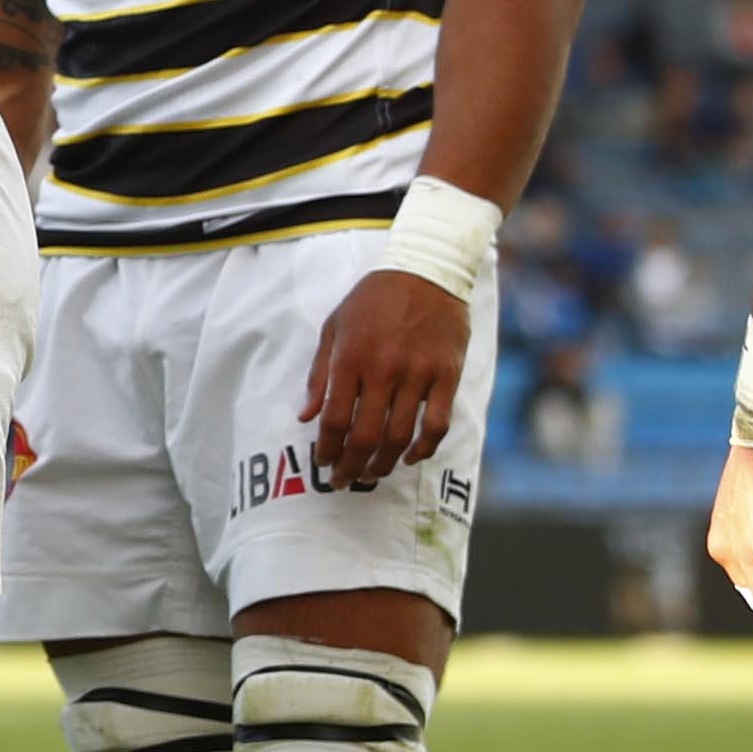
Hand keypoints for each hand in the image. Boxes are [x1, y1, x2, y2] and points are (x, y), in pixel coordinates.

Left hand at [299, 270, 469, 490]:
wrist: (427, 271)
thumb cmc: (373, 299)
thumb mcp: (335, 326)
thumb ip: (319, 373)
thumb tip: (305, 416)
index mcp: (351, 357)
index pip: (335, 419)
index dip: (327, 448)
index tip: (323, 462)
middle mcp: (383, 369)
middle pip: (365, 435)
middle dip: (350, 466)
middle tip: (343, 480)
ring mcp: (418, 374)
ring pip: (399, 436)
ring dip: (383, 463)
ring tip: (371, 474)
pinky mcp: (447, 376)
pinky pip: (437, 425)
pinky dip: (423, 448)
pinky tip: (409, 458)